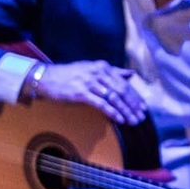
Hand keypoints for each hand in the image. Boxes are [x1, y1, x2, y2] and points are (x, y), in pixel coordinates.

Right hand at [24, 60, 145, 125]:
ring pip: (113, 98)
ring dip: (125, 111)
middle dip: (133, 106)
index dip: (135, 96)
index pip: (124, 83)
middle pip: (121, 91)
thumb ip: (113, 72)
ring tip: (133, 121)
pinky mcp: (81, 92)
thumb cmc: (70, 75)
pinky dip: (112, 112)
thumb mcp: (92, 70)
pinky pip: (101, 103)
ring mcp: (89, 82)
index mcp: (103, 67)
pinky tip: (119, 119)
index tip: (143, 108)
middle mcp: (98, 73)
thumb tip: (131, 74)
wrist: (47, 78)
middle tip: (141, 117)